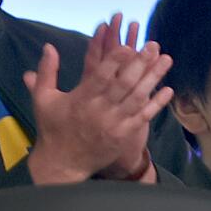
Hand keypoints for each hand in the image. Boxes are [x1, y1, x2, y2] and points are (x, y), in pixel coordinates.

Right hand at [23, 15, 172, 184]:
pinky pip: (143, 116)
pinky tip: (168, 89)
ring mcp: (114, 123)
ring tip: (166, 60)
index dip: (114, 60)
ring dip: (153, 78)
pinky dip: (156, 103)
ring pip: (138, 97)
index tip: (127, 45)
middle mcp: (100, 110)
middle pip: (124, 83)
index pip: (100, 75)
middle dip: (140, 63)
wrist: (63, 164)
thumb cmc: (52, 128)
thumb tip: (49, 46)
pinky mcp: (123, 135)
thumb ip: (47, 71)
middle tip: (153, 45)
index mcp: (81, 99)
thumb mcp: (43, 98)